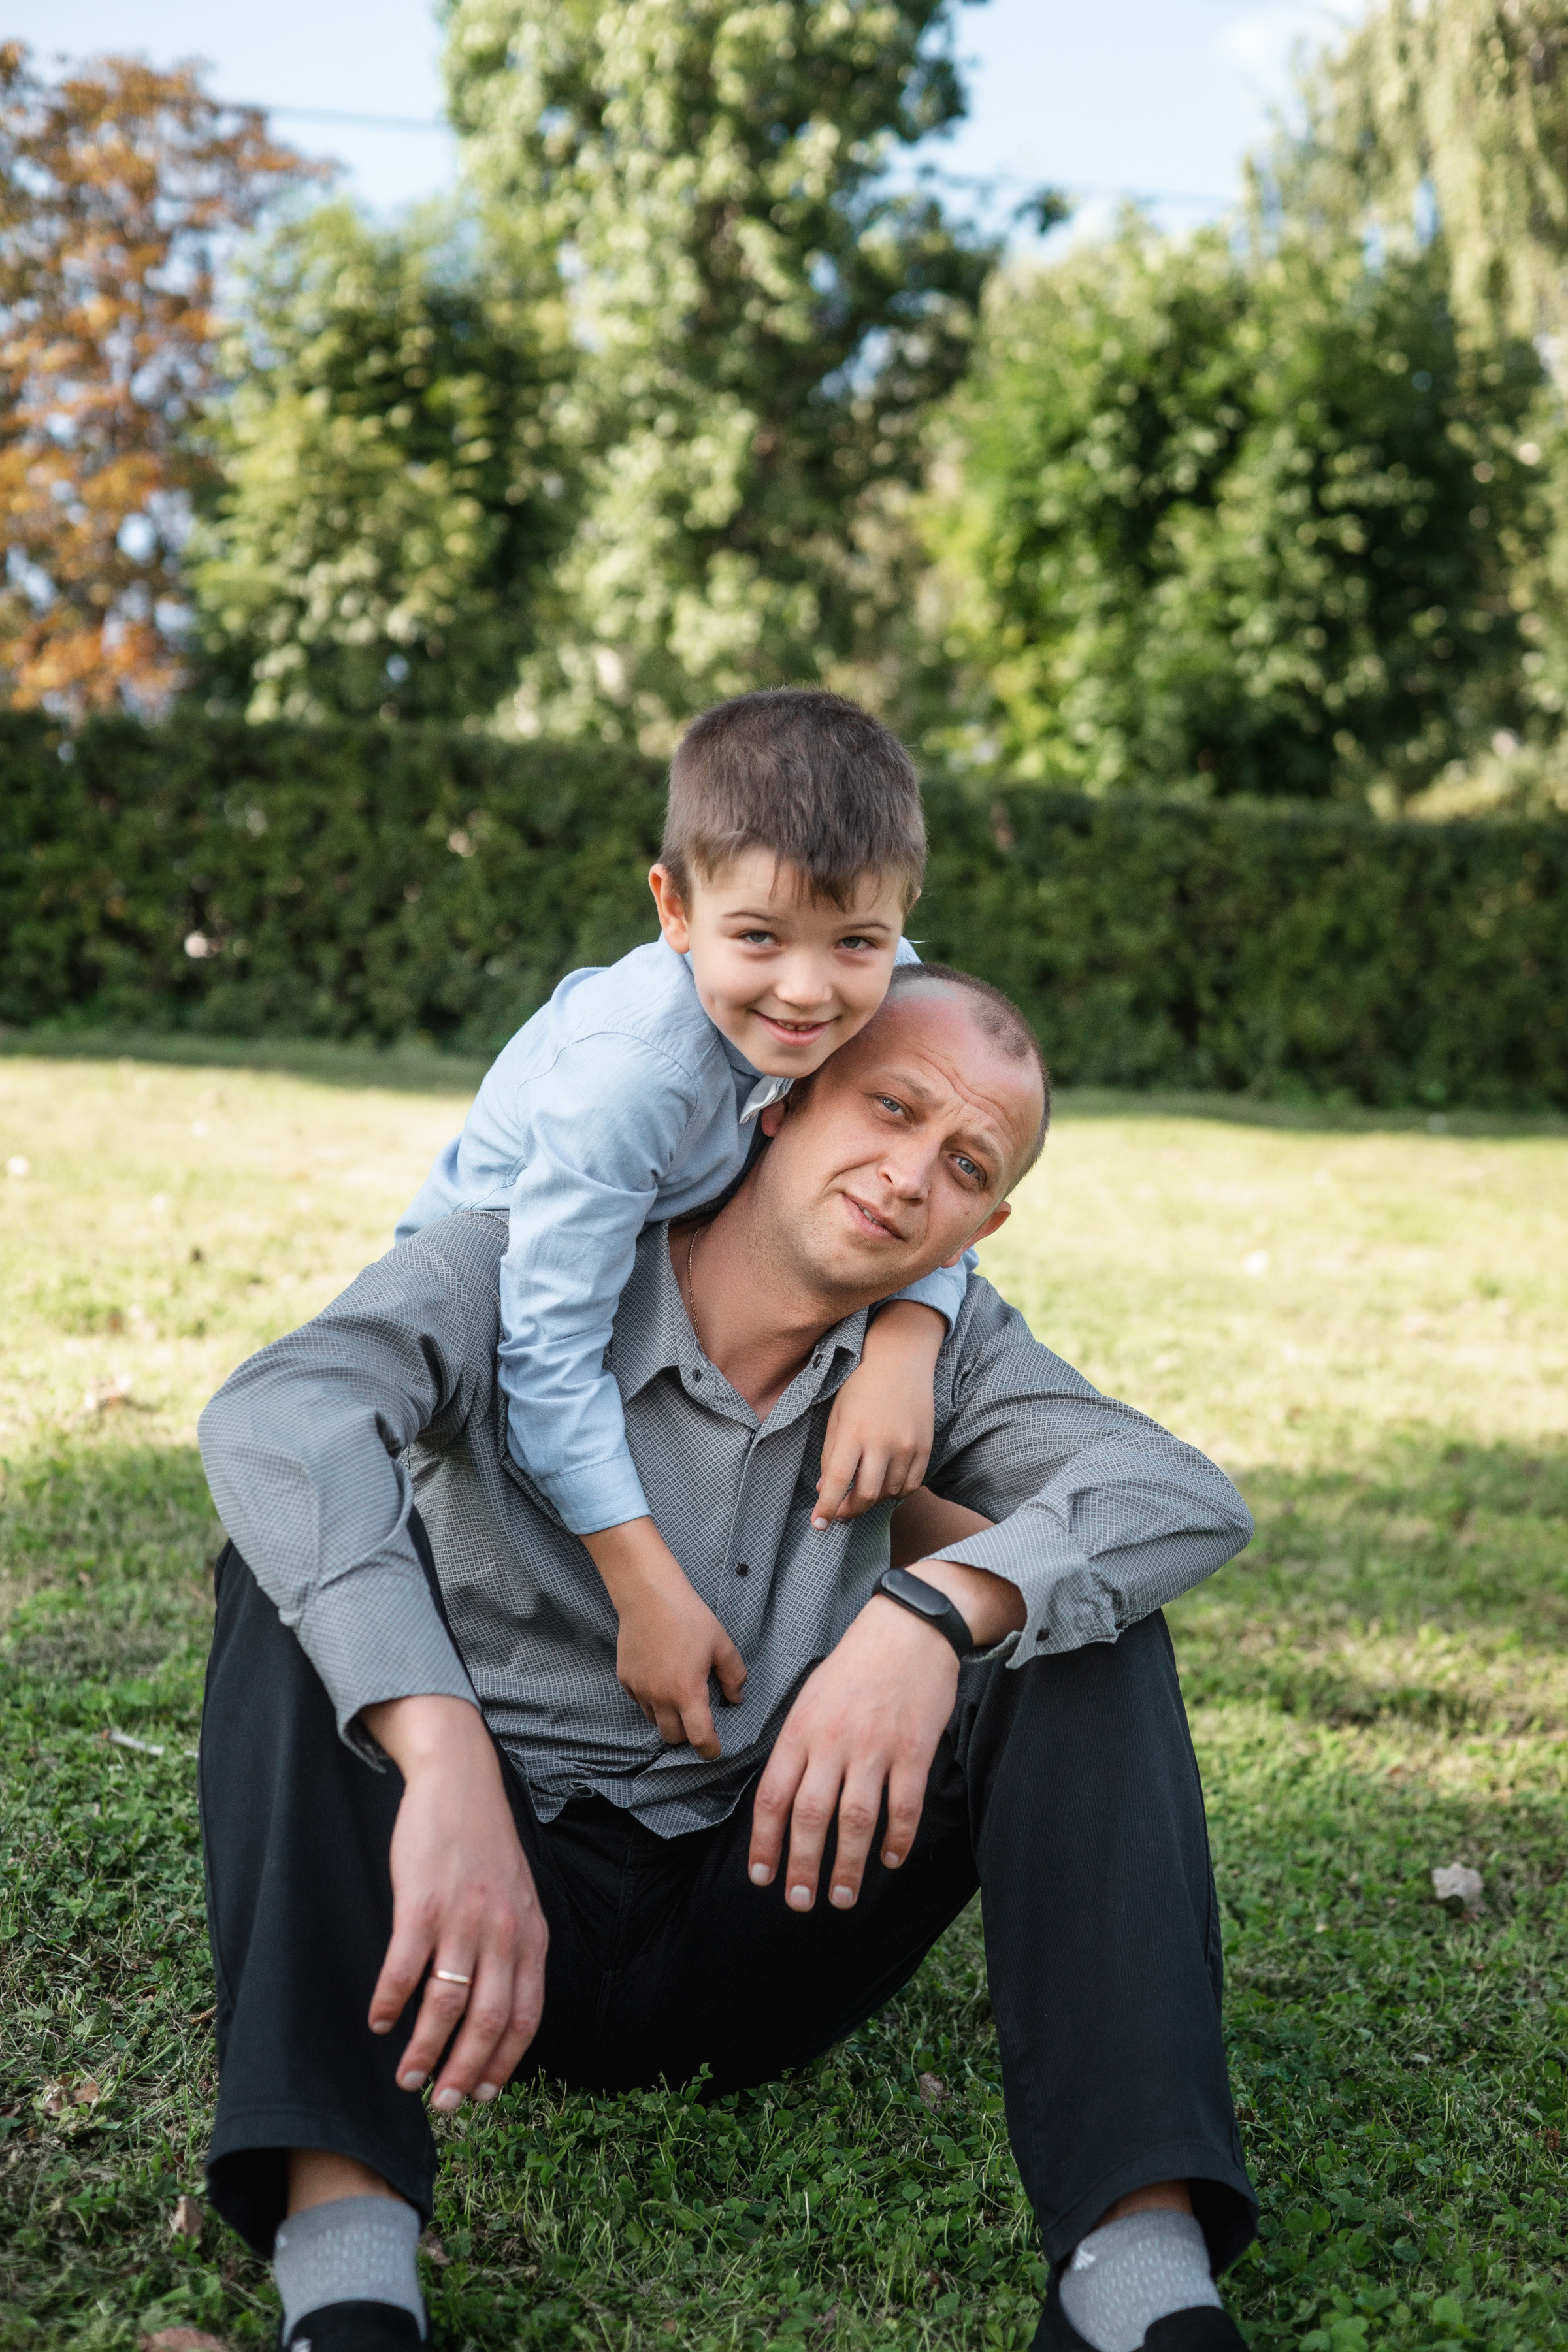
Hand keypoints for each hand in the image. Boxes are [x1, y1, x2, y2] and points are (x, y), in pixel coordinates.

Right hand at [360, 1694, 548, 2111]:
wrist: (460, 1781)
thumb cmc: (484, 1846)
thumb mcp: (517, 1897)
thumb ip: (512, 1949)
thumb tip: (494, 2011)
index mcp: (530, 1934)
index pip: (526, 2014)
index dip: (505, 2062)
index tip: (485, 2095)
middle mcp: (503, 1931)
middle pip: (488, 2020)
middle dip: (465, 2072)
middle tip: (443, 2105)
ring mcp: (462, 1918)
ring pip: (447, 2005)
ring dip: (424, 2051)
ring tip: (407, 2078)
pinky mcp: (422, 1903)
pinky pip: (405, 1968)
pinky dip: (390, 2003)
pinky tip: (378, 2021)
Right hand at [584, 1517, 745, 1756]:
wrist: (648, 1596)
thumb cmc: (688, 1616)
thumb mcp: (721, 1643)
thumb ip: (734, 1675)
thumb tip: (736, 1698)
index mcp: (687, 1691)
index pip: (699, 1737)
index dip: (710, 1749)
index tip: (715, 1750)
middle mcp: (660, 1697)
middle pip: (673, 1737)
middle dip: (688, 1736)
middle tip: (698, 1720)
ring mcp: (640, 1689)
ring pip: (654, 1721)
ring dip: (668, 1718)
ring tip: (679, 1697)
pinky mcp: (625, 1679)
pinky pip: (640, 1702)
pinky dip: (651, 1701)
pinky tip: (661, 1680)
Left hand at [747, 1596, 958, 1911]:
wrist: (907, 1628)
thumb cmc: (855, 1666)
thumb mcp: (810, 1698)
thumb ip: (798, 1747)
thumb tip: (783, 1800)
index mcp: (800, 1730)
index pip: (772, 1796)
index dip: (764, 1844)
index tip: (762, 1877)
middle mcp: (832, 1741)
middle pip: (809, 1816)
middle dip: (802, 1866)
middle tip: (800, 1902)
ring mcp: (874, 1747)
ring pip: (855, 1819)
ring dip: (847, 1865)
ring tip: (843, 1897)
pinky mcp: (913, 1749)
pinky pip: (904, 1805)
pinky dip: (897, 1839)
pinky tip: (890, 1860)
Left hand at [814, 1300, 943, 1526]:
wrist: (900, 1361)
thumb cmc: (861, 1386)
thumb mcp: (837, 1416)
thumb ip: (830, 1454)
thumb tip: (824, 1489)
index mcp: (853, 1433)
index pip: (837, 1482)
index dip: (826, 1508)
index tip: (818, 1524)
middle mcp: (882, 1443)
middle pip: (865, 1496)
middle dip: (848, 1511)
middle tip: (839, 1512)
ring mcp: (907, 1447)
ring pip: (888, 1494)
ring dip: (872, 1499)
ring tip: (861, 1490)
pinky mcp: (925, 1448)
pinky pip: (911, 1485)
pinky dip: (895, 1491)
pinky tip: (885, 1484)